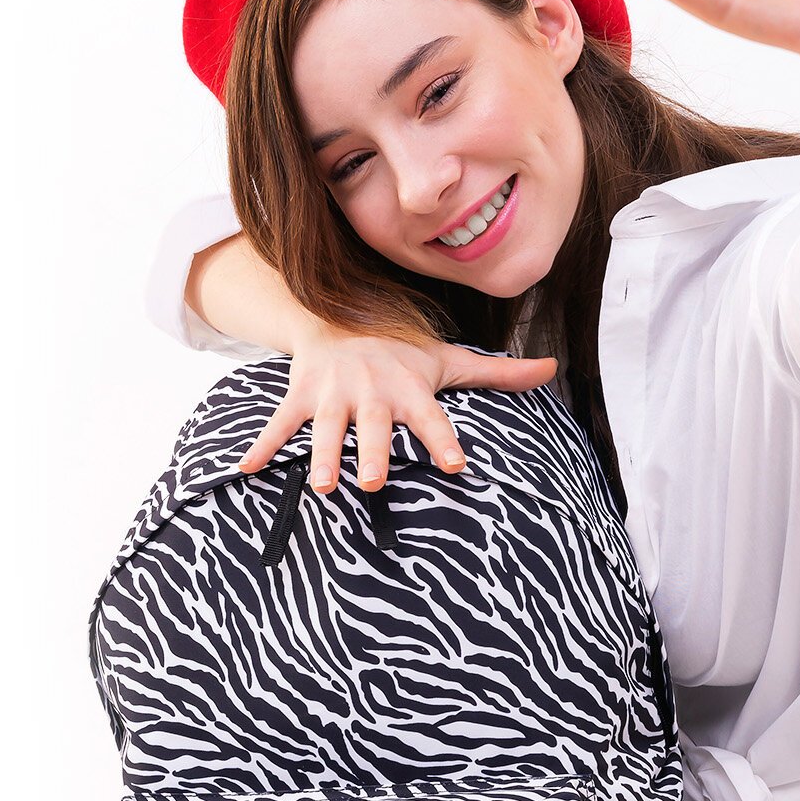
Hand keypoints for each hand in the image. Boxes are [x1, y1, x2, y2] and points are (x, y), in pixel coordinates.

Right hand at [236, 331, 559, 491]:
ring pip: (327, 429)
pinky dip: (262, 446)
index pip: (432, 418)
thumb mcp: (450, 360)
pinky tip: (246, 471)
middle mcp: (372, 392)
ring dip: (322, 456)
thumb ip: (499, 373)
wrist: (341, 313)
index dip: (443, 439)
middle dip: (373, 452)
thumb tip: (553, 368)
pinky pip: (279, 424)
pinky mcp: (301, 396)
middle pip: (375, 426)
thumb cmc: (404, 350)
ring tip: (324, 486)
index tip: (454, 464)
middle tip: (374, 483)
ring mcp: (333, 395)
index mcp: (410, 388)